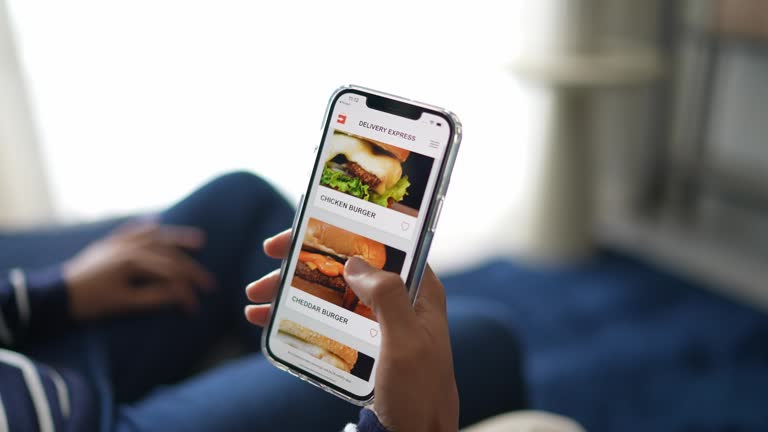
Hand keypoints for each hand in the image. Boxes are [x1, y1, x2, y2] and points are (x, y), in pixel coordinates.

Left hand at [63, 222, 215, 319]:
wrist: (56, 295)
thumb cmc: (90, 302)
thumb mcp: (124, 304)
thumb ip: (155, 297)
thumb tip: (181, 295)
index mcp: (134, 261)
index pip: (170, 272)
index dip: (186, 289)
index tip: (196, 306)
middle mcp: (130, 247)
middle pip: (169, 253)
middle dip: (191, 268)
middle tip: (208, 281)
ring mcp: (119, 243)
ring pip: (155, 236)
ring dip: (177, 238)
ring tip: (199, 240)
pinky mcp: (108, 244)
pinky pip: (132, 229)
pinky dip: (145, 226)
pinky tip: (156, 222)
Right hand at [245, 230, 458, 431]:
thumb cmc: (420, 391)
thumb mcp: (406, 342)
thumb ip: (387, 296)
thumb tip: (355, 261)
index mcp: (420, 291)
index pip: (383, 244)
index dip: (344, 230)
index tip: (304, 230)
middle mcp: (399, 301)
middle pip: (349, 266)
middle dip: (305, 262)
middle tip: (268, 260)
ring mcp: (378, 324)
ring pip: (331, 293)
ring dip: (293, 290)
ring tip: (256, 297)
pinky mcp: (361, 346)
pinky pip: (325, 322)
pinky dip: (296, 317)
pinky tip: (266, 320)